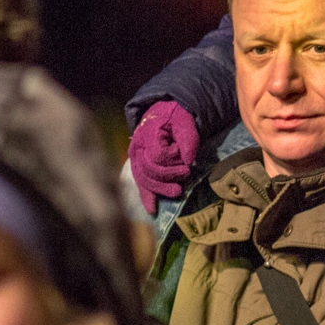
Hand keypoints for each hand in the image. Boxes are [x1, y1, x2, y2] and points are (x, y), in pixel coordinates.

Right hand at [127, 101, 199, 215]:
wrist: (163, 114)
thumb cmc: (174, 117)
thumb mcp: (184, 120)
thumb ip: (188, 138)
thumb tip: (189, 161)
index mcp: (147, 134)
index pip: (158, 155)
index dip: (173, 158)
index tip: (184, 154)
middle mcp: (137, 148)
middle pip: (150, 171)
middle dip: (170, 175)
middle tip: (187, 173)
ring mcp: (136, 159)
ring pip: (145, 180)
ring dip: (161, 189)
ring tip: (178, 191)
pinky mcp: (139, 167)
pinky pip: (141, 184)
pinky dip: (147, 197)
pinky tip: (152, 210)